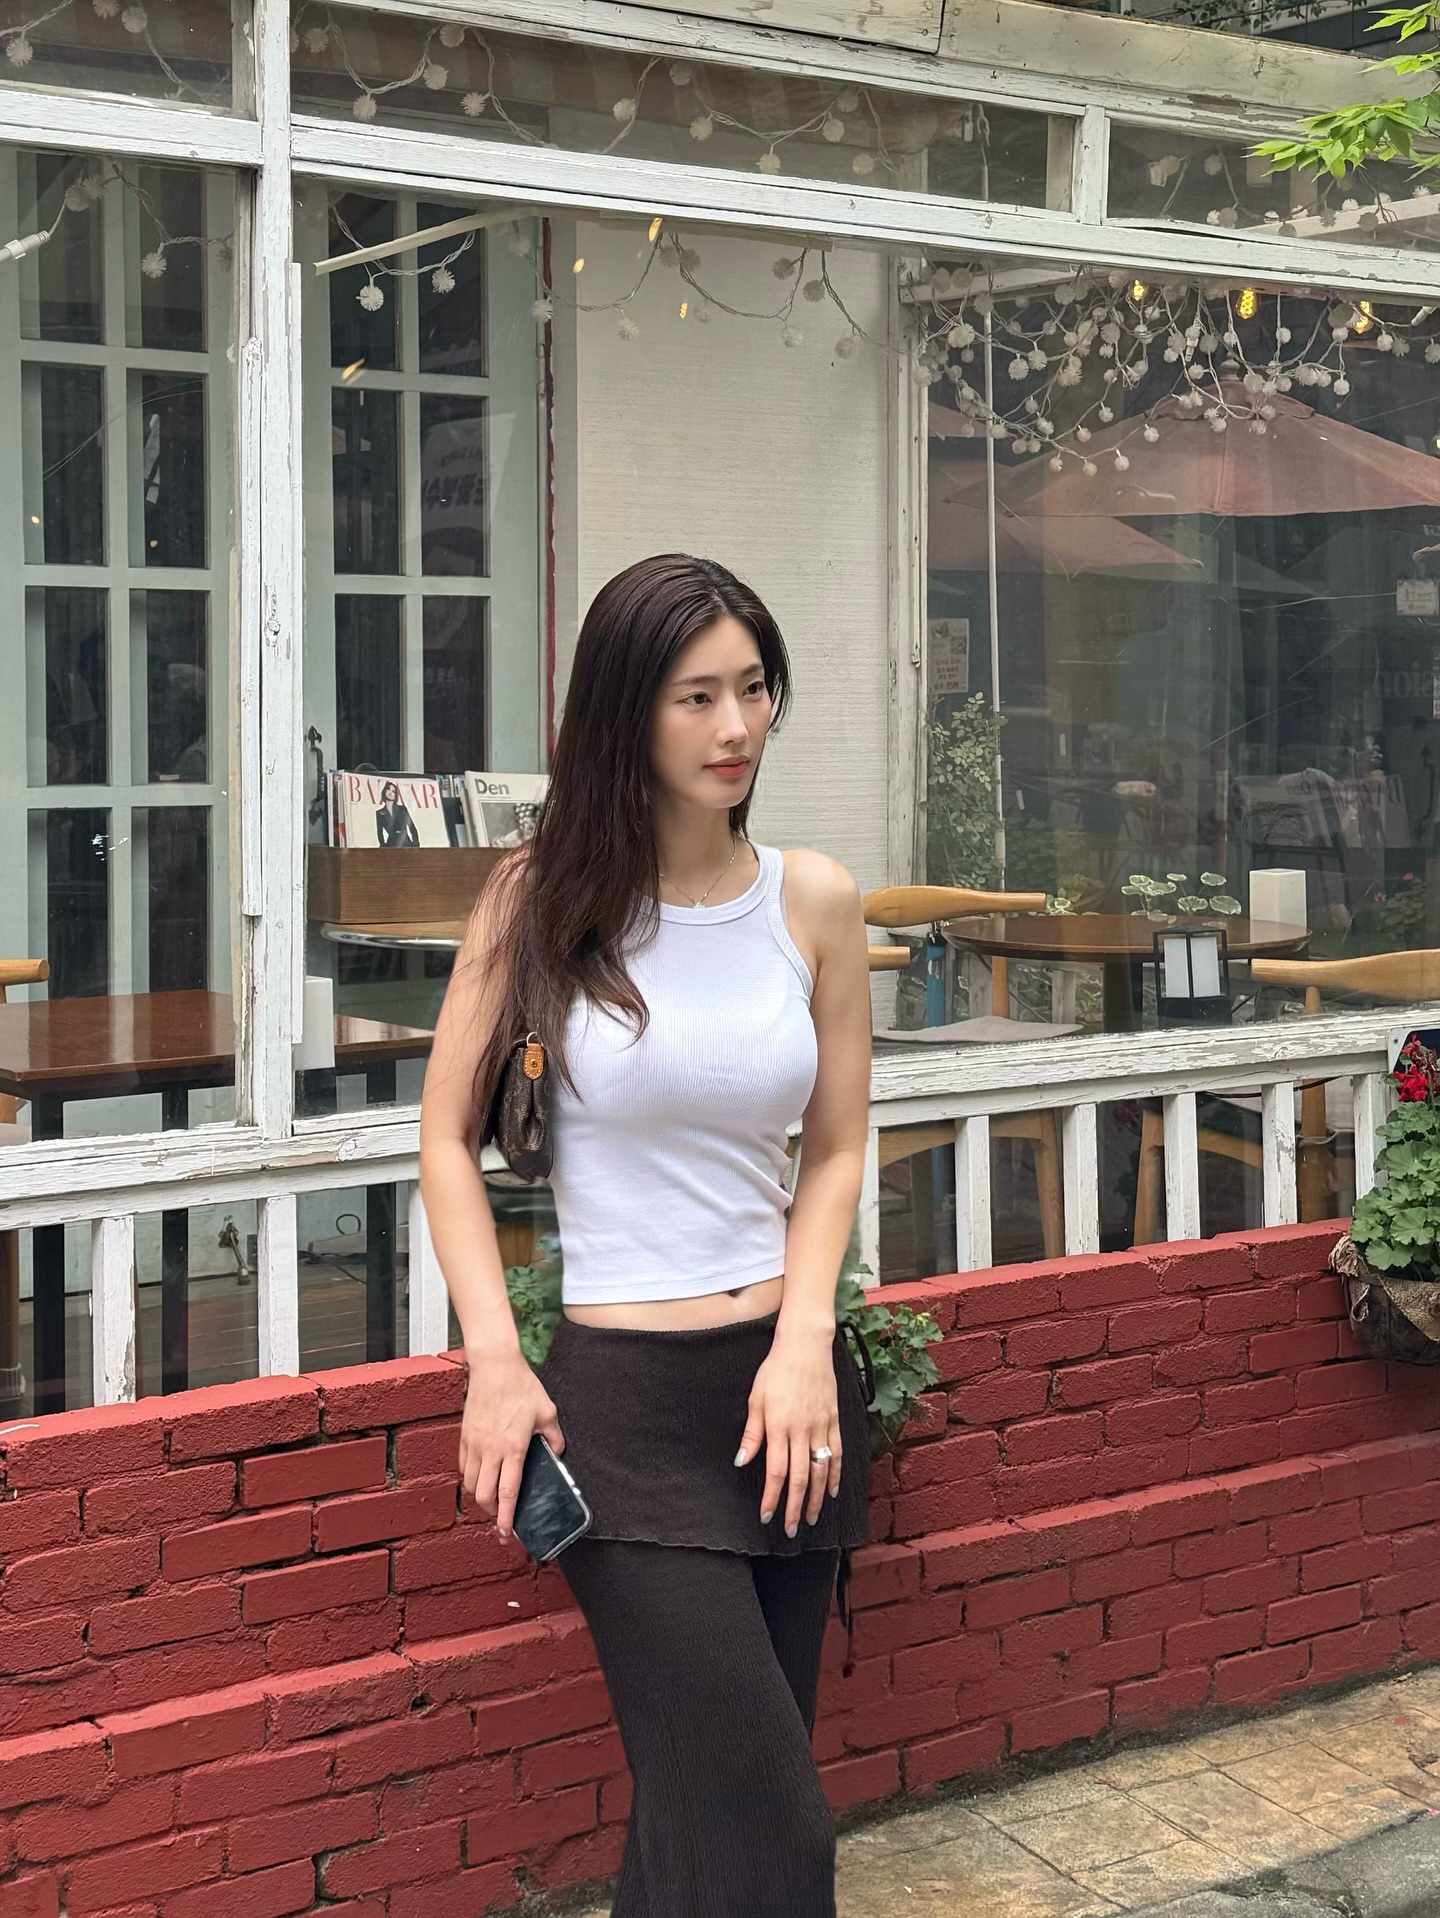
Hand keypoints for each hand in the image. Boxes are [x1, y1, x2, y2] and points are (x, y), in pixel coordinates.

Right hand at [459, 1347, 563, 1541]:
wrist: (494, 1365)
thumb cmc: (521, 1386)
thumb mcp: (547, 1411)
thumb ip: (554, 1437)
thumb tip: (557, 1453)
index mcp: (513, 1447)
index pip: (507, 1492)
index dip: (505, 1517)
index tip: (505, 1533)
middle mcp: (490, 1450)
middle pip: (483, 1495)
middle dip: (491, 1512)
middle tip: (501, 1516)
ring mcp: (474, 1443)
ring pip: (471, 1483)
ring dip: (481, 1495)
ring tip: (493, 1496)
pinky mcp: (464, 1435)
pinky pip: (463, 1466)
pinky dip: (471, 1477)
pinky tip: (482, 1474)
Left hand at [734, 1329, 839, 1535]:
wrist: (805, 1346)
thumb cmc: (776, 1370)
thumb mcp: (756, 1398)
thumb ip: (752, 1433)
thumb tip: (742, 1461)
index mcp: (779, 1426)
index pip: (777, 1472)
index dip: (772, 1497)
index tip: (767, 1516)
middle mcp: (802, 1430)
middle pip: (801, 1478)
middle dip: (795, 1507)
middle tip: (792, 1529)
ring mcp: (821, 1426)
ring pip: (821, 1471)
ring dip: (816, 1498)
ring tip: (811, 1518)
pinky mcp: (834, 1420)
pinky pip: (837, 1453)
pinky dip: (835, 1475)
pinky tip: (830, 1491)